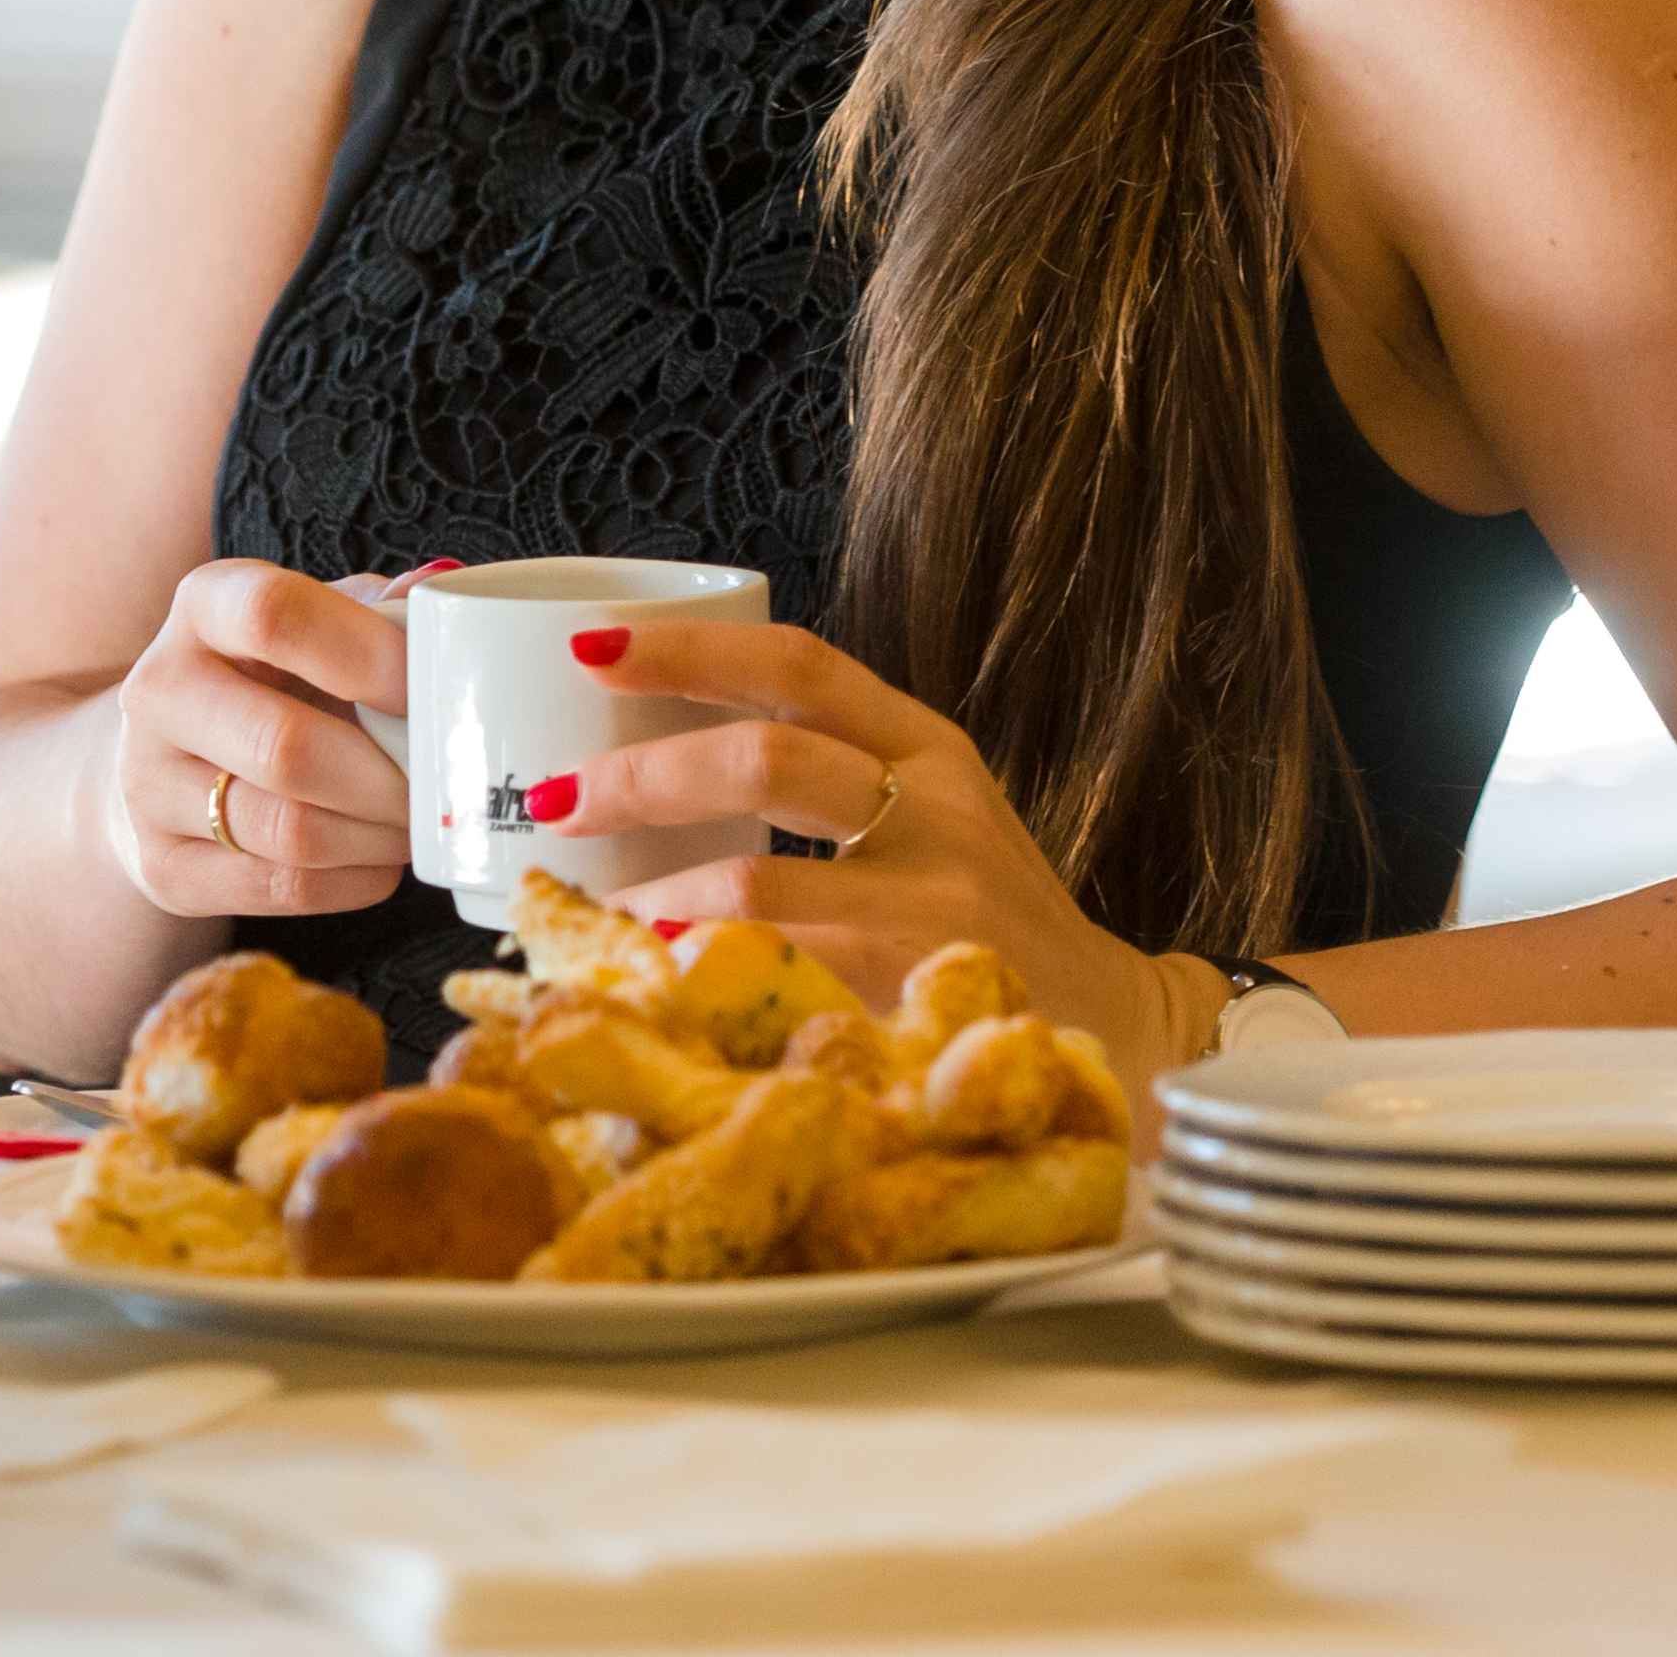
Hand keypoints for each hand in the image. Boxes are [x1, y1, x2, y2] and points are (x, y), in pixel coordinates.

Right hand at [94, 559, 431, 922]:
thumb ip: (379, 610)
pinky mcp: (163, 867)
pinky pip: (283, 888)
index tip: (424, 690)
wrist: (168, 755)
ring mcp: (148, 785)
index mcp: (205, 606)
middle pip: (284, 747)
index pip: (272, 617)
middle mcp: (159, 690)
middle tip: (435, 783)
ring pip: (290, 830)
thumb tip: (442, 597)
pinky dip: (356, 879)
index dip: (367, 656)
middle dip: (387, 776)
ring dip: (378, 835)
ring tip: (412, 820)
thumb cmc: (272, 676)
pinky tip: (376, 857)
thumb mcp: (319, 620)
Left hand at [523, 621, 1200, 1090]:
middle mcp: (939, 810)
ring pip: (762, 883)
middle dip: (641, 777)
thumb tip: (635, 773)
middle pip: (765, 757)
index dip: (688, 649)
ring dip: (654, 899)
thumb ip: (817, 784)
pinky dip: (709, 981)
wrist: (1120, 1030)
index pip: (798, 665)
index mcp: (926, 747)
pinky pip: (791, 982)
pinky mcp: (931, 996)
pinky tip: (661, 987)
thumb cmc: (979, 921)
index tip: (589, 648)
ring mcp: (939, 906)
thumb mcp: (923, 821)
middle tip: (556, 799)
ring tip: (589, 916)